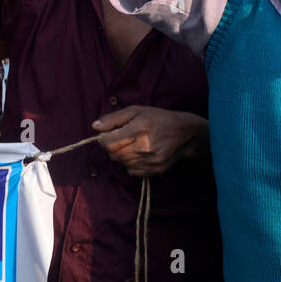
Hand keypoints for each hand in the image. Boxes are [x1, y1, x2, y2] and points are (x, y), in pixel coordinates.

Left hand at [92, 106, 207, 176]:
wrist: (186, 133)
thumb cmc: (159, 119)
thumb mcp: (137, 111)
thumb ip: (114, 118)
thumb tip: (95, 126)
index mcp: (139, 128)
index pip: (108, 143)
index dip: (104, 140)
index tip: (109, 135)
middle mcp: (145, 147)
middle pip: (114, 155)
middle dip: (113, 147)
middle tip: (123, 138)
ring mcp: (151, 161)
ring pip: (122, 163)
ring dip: (123, 155)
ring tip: (135, 144)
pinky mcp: (155, 171)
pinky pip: (132, 171)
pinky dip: (132, 163)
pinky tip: (142, 153)